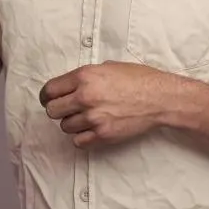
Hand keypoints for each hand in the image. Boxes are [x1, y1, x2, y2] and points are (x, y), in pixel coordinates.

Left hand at [39, 61, 172, 148]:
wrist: (160, 98)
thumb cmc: (138, 79)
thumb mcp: (108, 67)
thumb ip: (85, 76)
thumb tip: (68, 86)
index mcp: (84, 76)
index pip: (50, 90)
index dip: (47, 96)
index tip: (49, 100)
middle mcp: (85, 97)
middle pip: (52, 111)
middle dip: (58, 110)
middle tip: (68, 109)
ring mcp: (94, 118)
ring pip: (65, 127)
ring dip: (72, 123)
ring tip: (86, 117)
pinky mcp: (103, 135)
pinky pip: (78, 142)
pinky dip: (82, 137)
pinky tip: (91, 129)